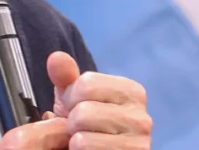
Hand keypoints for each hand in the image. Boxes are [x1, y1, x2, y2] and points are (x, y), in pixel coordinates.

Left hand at [0, 52, 151, 148]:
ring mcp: (139, 144)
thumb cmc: (85, 123)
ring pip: (82, 137)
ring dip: (75, 140)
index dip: (70, 97)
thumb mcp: (74, 96)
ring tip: (85, 140)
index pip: (87, 84)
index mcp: (133, 92)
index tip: (75, 106)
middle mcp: (142, 118)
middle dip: (72, 121)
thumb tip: (56, 57)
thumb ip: (66, 76)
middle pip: (84, 112)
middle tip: (79, 128)